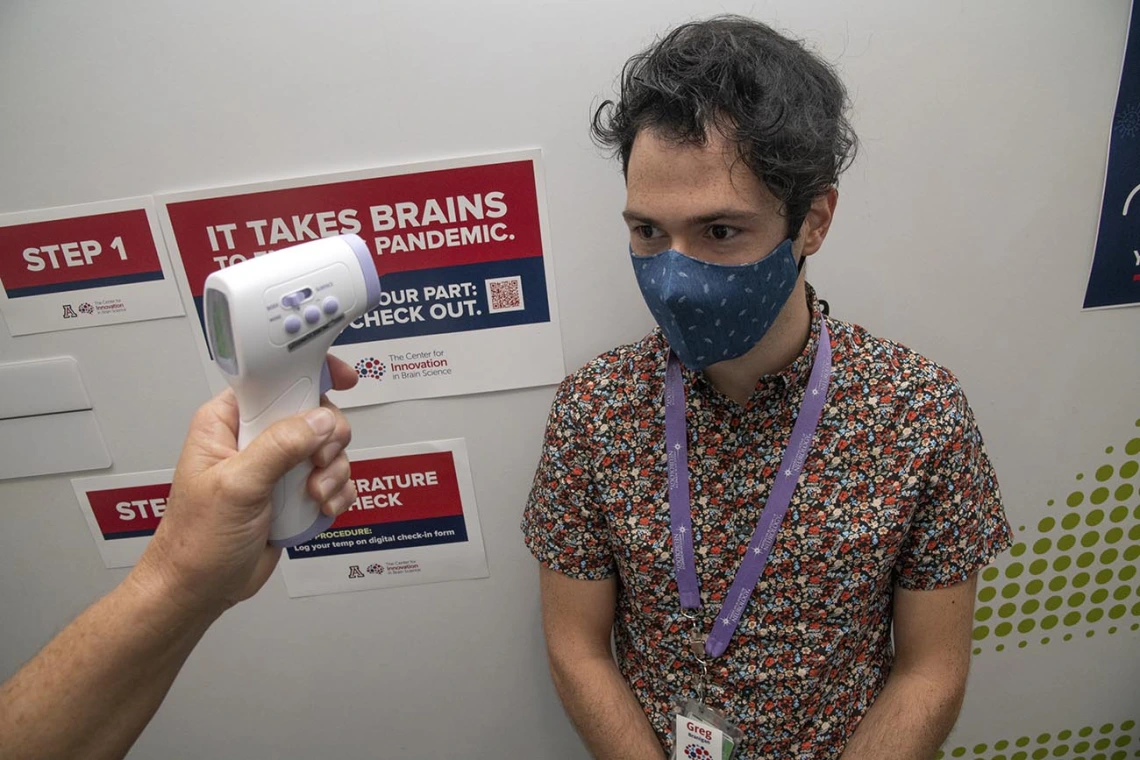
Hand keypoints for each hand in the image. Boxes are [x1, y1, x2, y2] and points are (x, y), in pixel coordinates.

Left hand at [131, 356, 358, 615]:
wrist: (199, 589)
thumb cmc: (195, 540)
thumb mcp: (236, 486)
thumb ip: (280, 447)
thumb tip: (321, 420)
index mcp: (228, 421)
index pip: (274, 377)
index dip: (309, 371)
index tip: (342, 377)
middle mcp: (254, 438)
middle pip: (313, 412)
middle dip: (327, 439)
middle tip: (316, 463)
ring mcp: (277, 465)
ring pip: (329, 447)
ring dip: (333, 472)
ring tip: (314, 495)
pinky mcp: (294, 491)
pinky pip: (333, 478)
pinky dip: (337, 492)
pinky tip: (321, 508)